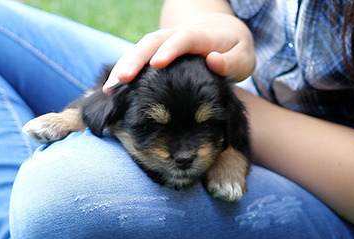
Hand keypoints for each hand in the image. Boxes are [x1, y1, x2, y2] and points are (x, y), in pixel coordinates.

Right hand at [103, 13, 254, 92]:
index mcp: (201, 36)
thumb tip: (213, 61)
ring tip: (110, 88)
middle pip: (153, 42)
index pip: (183, 39)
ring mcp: (165, 42)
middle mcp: (178, 35)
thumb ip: (231, 61)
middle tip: (123, 78)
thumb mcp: (243, 57)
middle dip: (136, 59)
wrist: (223, 34)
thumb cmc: (235, 51)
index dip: (170, 49)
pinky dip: (124, 71)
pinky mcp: (156, 52)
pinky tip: (111, 89)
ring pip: (141, 49)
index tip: (157, 63)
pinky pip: (138, 58)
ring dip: (124, 66)